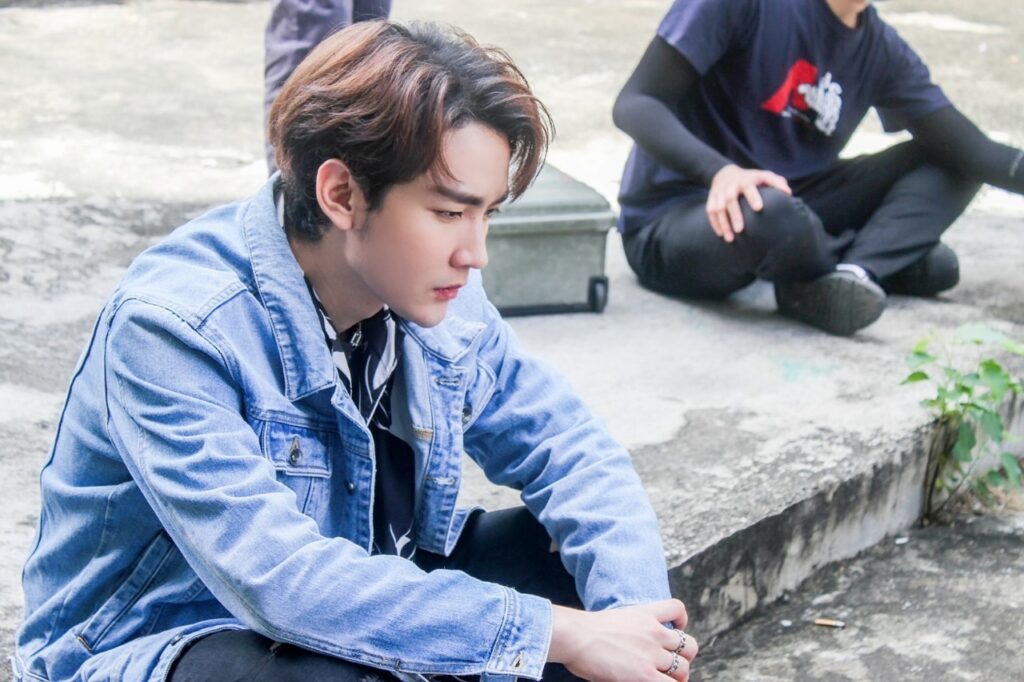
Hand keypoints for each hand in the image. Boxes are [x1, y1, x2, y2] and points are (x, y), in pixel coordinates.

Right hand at [548, 599, 698, 680]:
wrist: (576, 636)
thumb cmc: (584, 630)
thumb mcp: (614, 618)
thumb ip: (631, 628)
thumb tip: (630, 645)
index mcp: (646, 614)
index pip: (677, 609)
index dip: (681, 621)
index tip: (675, 629)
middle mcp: (654, 632)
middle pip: (689, 645)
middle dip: (685, 657)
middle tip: (672, 666)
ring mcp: (652, 654)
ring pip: (683, 668)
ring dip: (677, 677)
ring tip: (663, 680)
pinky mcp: (646, 675)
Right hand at [706, 164, 790, 242]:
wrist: (724, 173)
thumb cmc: (750, 179)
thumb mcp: (763, 176)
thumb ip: (776, 182)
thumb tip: (788, 193)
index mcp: (745, 180)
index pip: (749, 188)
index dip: (753, 197)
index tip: (759, 208)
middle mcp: (731, 186)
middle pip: (730, 199)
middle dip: (735, 215)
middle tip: (741, 230)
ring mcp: (719, 192)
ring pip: (718, 208)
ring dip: (723, 223)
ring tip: (730, 239)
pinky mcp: (711, 199)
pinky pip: (710, 212)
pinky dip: (714, 223)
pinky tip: (721, 234)